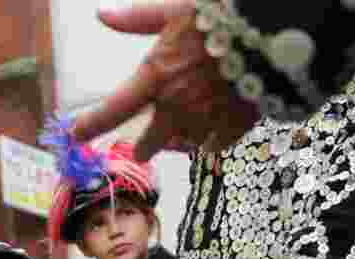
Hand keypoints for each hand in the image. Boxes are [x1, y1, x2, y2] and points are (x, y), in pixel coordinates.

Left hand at [71, 1, 258, 159]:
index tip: (76, 135)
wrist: (279, 33)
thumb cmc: (224, 15)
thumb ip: (138, 19)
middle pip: (149, 143)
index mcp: (156, 77)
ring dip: (180, 139)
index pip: (113, 110)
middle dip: (144, 146)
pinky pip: (215, 145)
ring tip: (184, 131)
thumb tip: (102, 15)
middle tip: (141, 147)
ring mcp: (206, 121)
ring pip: (183, 144)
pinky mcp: (234, 128)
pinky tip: (214, 132)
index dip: (91, 125)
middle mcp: (176, 107)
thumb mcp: (176, 8)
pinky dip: (212, 140)